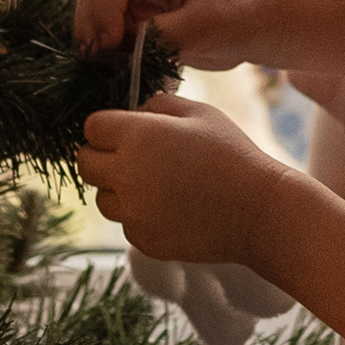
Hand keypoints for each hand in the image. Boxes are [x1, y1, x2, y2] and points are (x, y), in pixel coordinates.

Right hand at [73, 0, 274, 70]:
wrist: (260, 27)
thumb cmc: (241, 15)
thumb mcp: (205, 25)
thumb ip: (162, 35)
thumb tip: (123, 48)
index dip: (103, 9)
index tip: (107, 42)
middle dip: (91, 24)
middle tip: (95, 58)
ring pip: (100, 13)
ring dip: (97, 38)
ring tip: (103, 65)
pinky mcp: (144, 19)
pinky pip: (115, 32)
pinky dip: (109, 49)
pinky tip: (115, 67)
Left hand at [78, 94, 285, 264]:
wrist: (258, 211)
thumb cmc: (232, 155)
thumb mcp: (201, 113)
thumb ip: (159, 104)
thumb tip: (134, 112)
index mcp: (137, 137)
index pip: (91, 127)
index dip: (107, 127)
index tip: (124, 131)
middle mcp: (126, 176)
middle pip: (85, 164)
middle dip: (103, 156)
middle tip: (132, 157)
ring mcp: (132, 212)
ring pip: (103, 198)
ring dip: (119, 189)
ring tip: (157, 184)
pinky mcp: (143, 240)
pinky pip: (127, 223)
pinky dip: (140, 216)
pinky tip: (172, 208)